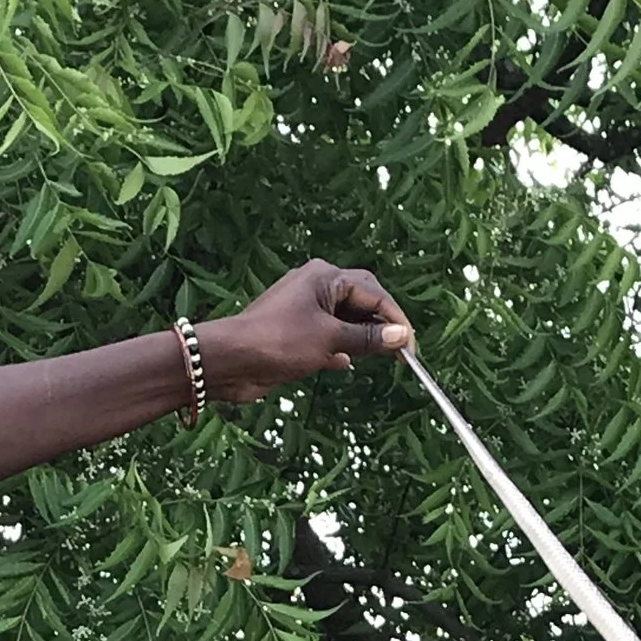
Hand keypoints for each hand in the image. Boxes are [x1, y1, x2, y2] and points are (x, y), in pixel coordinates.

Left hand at [199, 260, 413, 404]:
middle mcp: (316, 287)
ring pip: (345, 320)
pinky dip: (340, 348)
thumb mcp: (330, 340)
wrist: (230, 361)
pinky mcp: (295, 332)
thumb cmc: (279, 342)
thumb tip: (401, 337)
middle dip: (381, 326)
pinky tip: (345, 363)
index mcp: (326, 277)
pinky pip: (328, 336)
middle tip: (398, 354)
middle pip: (361, 302)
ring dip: (361, 338)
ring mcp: (304, 309)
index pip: (375, 292)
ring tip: (378, 358)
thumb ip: (368, 338)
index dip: (396, 319)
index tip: (410, 347)